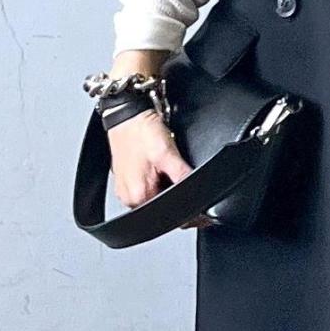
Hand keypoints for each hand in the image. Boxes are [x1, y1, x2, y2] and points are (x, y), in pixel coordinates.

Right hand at [106, 110, 212, 229]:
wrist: (125, 114)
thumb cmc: (140, 131)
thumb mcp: (168, 154)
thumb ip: (183, 176)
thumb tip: (200, 191)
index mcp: (139, 197)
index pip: (173, 216)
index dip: (192, 211)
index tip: (203, 205)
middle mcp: (130, 199)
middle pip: (165, 209)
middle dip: (180, 198)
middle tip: (179, 172)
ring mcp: (126, 191)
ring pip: (158, 198)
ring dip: (169, 189)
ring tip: (167, 166)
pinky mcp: (127, 182)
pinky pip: (149, 188)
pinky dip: (159, 182)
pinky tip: (159, 167)